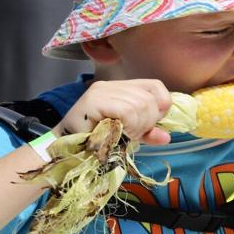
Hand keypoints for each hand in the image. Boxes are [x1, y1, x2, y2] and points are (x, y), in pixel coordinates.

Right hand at [57, 79, 172, 144]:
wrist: (67, 148)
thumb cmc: (97, 140)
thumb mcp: (129, 134)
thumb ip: (148, 132)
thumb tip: (166, 137)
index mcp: (122, 88)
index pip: (155, 86)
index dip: (162, 104)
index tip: (155, 122)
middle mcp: (111, 85)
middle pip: (149, 98)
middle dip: (148, 121)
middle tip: (133, 133)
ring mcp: (102, 91)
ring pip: (140, 105)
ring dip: (137, 126)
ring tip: (124, 134)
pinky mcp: (94, 100)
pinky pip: (127, 110)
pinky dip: (129, 125)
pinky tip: (119, 132)